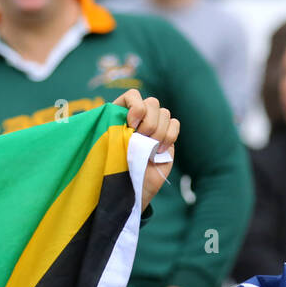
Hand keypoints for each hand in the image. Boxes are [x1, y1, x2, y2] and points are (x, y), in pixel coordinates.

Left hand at [112, 89, 178, 207]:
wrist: (129, 190)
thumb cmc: (114, 170)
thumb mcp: (110, 147)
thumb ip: (118, 129)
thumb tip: (132, 121)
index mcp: (121, 115)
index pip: (132, 95)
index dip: (135, 106)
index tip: (131, 124)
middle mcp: (139, 119)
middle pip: (152, 103)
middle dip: (148, 121)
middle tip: (140, 139)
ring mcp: (154, 127)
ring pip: (165, 113)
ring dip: (158, 131)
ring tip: (149, 148)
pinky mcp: (167, 138)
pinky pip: (175, 124)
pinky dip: (169, 136)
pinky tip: (158, 150)